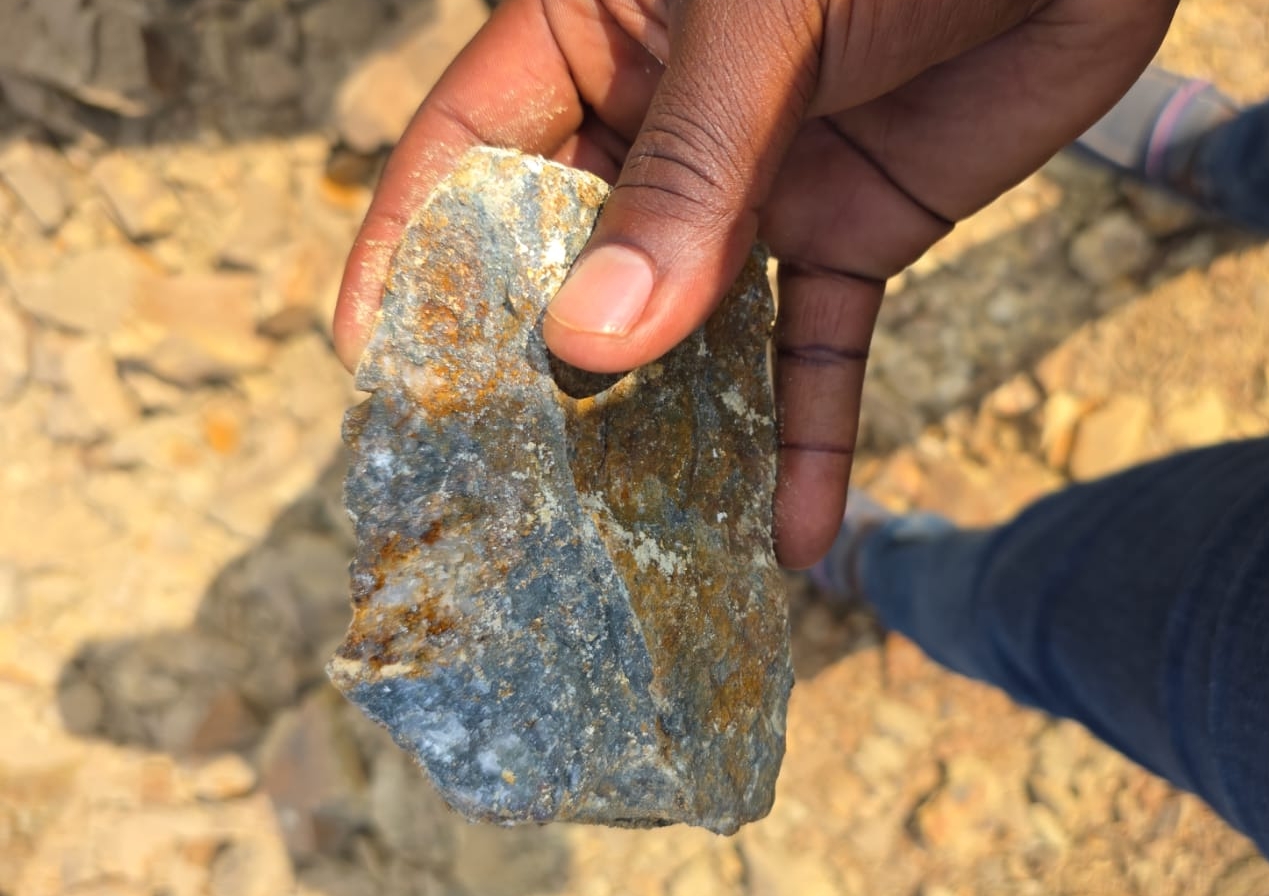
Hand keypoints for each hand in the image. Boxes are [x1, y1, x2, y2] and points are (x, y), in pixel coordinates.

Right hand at [332, 0, 1176, 567]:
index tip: (372, 361)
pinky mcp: (862, 224)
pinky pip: (818, 345)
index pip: (474, 145)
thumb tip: (597, 341)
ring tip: (627, 542)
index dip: (415, 248)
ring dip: (669, 425)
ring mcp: (762, 177)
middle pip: (574, 253)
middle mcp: (666, 113)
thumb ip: (692, 173)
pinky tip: (797, 535)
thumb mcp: (771, 19)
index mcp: (603, 26)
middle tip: (498, 486)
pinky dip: (811, 436)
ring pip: (692, 321)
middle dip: (541, 366)